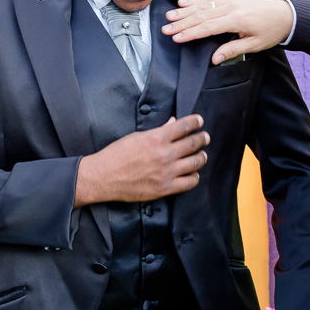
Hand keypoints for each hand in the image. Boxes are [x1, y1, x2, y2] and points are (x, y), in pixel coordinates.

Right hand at [74, 115, 208, 206]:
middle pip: (192, 144)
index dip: (194, 122)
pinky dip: (194, 176)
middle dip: (202, 138)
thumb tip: (174, 123)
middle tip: (205, 137)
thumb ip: (158, 131)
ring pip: (194, 163)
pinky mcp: (165, 188)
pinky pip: (189, 182)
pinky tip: (194, 173)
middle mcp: (164, 154)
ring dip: (201, 157)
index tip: (200, 121)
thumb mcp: (137, 137)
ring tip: (202, 154)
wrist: (103, 177)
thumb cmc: (117, 155)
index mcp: (156, 138)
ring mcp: (166, 172)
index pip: (183, 126)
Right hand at [161, 0, 293, 64]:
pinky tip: (183, 3)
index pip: (207, 27)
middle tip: (165, 29)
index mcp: (237, 20)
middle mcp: (231, 7)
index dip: (190, 33)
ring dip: (184, 11)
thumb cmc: (271, 31)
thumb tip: (214, 59)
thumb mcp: (254, 45)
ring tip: (169, 16)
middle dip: (181, 23)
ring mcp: (231, 1)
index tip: (176, 38)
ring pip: (203, 5)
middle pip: (201, 15)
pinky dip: (195, 1)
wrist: (285, 14)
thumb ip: (232, 50)